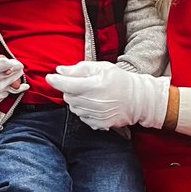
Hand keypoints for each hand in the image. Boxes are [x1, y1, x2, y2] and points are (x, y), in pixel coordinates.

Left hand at [46, 61, 168, 129]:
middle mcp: (93, 102)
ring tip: (90, 95)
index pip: (65, 84)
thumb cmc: (121, 81)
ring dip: (77, 101)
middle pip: (68, 97)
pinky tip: (95, 105)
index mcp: (93, 85)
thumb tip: (60, 70)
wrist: (139, 100)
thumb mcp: (102, 68)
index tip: (51, 77)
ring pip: (74, 108)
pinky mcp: (99, 123)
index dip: (55, 80)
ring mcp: (96, 115)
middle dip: (70, 90)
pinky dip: (84, 111)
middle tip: (81, 84)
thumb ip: (79, 68)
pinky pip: (82, 117)